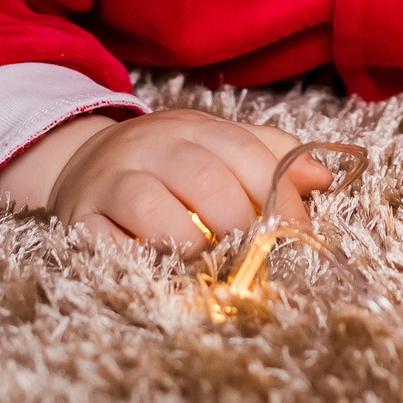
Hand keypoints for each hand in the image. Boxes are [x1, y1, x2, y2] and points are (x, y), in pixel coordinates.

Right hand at [0, 108, 330, 249]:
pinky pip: (105, 242)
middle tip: (250, 253)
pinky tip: (160, 273)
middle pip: (204, 179)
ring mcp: (112, 181)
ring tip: (206, 262)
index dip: (280, 194)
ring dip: (189, 242)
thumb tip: (323, 176)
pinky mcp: (80, 218)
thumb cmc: (168, 163)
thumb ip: (270, 156)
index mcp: (195, 129)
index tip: (300, 232)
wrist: (81, 164)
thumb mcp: (218, 146)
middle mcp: (152, 148)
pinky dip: (135, 261)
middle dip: (237, 222)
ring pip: (152, 206)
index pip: (247, 153)